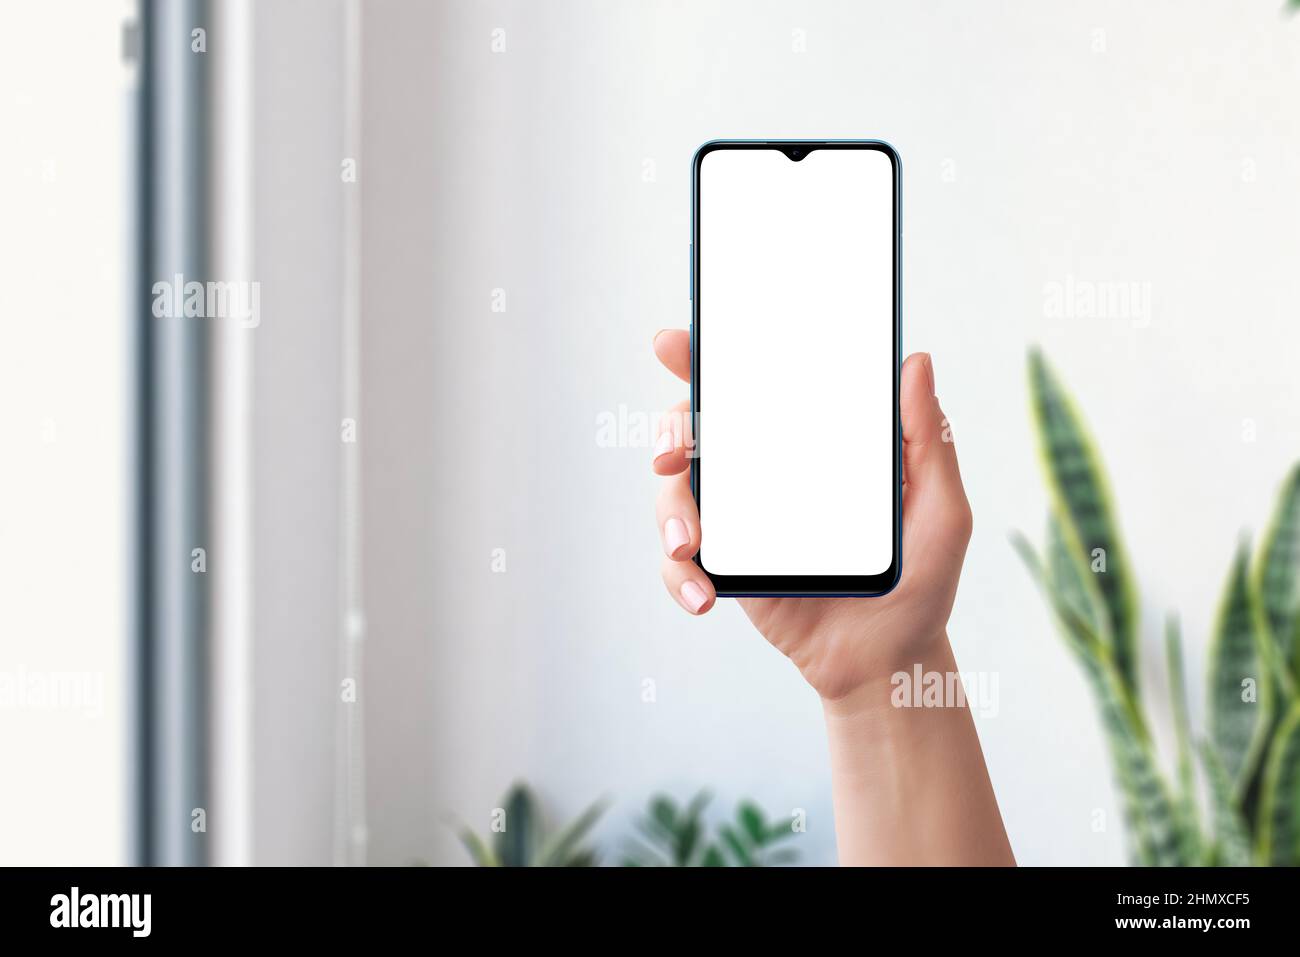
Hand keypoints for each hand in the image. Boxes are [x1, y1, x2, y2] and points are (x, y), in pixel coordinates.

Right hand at [652, 330, 972, 701]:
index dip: (709, 357)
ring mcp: (739, 520)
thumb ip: (930, 440)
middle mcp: (765, 473)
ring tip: (689, 546)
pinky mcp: (725, 568)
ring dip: (670, 513)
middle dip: (670, 431)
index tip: (675, 344)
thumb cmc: (918, 580)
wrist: (889, 661)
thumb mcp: (939, 510)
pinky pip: (677, 562)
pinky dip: (677, 574)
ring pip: (675, 493)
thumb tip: (918, 362)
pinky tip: (704, 596)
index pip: (754, 386)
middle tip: (672, 454)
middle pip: (696, 429)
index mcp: (810, 443)